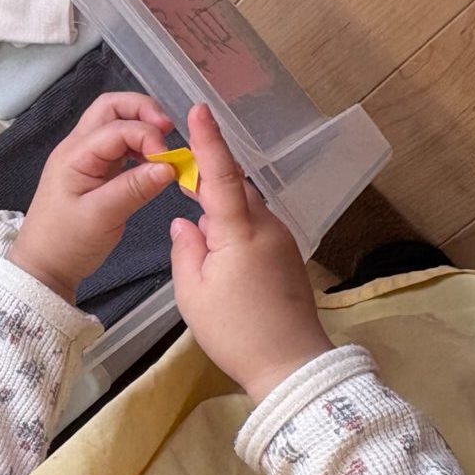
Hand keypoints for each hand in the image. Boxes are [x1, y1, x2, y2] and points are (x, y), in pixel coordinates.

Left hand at [10, 93, 177, 303]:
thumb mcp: (101, 217)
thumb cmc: (66, 242)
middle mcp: (78, 148)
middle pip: (111, 108)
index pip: (117, 127)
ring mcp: (86, 159)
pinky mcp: (95, 172)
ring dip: (142, 128)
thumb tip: (169, 166)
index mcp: (74, 155)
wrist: (44, 267)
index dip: (148, 135)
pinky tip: (154, 163)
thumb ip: (134, 188)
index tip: (170, 159)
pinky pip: (119, 147)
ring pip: (115, 124)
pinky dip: (139, 148)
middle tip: (170, 130)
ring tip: (165, 148)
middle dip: (143, 112)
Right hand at [170, 104, 333, 402]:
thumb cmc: (235, 331)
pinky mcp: (288, 258)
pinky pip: (256, 230)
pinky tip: (222, 260)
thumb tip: (185, 222)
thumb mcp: (192, 292)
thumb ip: (186, 248)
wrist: (291, 366)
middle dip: (208, 188)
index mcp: (239, 231)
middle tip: (183, 195)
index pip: (221, 174)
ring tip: (203, 245)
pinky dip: (236, 233)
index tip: (199, 109)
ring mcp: (282, 241)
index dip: (209, 140)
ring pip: (246, 211)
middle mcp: (267, 227)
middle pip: (235, 190)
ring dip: (222, 216)